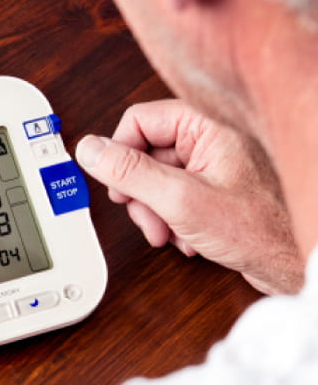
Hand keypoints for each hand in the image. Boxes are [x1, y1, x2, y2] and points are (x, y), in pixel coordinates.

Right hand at [75, 99, 302, 294]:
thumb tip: (90, 150)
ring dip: (154, 212)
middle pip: (145, 153)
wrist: (293, 263)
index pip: (139, 120)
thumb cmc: (259, 230)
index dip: (120, 154)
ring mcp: (213, 164)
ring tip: (168, 232)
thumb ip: (129, 173)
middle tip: (146, 215)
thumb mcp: (179, 200)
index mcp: (206, 124)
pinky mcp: (215, 188)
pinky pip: (175, 196)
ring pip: (157, 180)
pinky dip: (172, 219)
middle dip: (140, 193)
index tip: (117, 185)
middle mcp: (210, 138)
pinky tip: (186, 236)